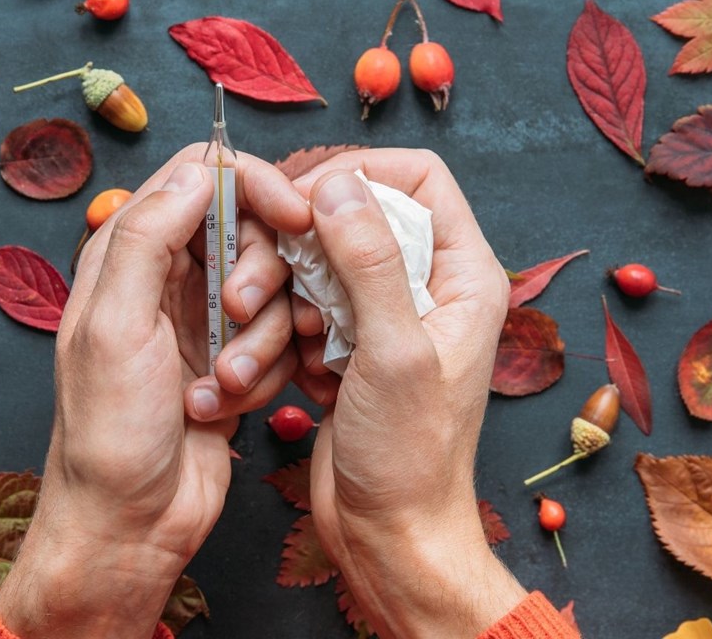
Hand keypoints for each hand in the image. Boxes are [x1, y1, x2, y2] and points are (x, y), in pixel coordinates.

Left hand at [0, 144, 309, 637]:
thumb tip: (199, 171)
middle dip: (260, 273)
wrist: (131, 524)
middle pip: (250, 230)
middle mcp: (168, 278)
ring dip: (261, 337)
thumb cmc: (109, 433)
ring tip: (221, 383)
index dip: (255, 184)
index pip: (201, 176)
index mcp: (129, 253)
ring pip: (274, 288)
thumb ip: (149, 238)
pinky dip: (265, 369)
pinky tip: (227, 405)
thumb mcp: (115, 325)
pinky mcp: (235, 361)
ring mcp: (204, 320)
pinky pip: (279, 339)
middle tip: (241, 315)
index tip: (296, 215)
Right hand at [289, 149, 527, 637]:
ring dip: (275, 300)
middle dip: (296, 247)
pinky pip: (300, 311)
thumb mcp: (393, 352)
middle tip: (252, 284)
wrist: (389, 535)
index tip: (299, 202)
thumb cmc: (409, 456)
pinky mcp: (347, 346)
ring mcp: (383, 316)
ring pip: (317, 266)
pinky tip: (263, 374)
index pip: (419, 178)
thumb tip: (338, 181)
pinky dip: (275, 336)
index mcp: (463, 274)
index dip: (357, 176)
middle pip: (354, 218)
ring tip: (248, 341)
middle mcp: (427, 285)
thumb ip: (369, 262)